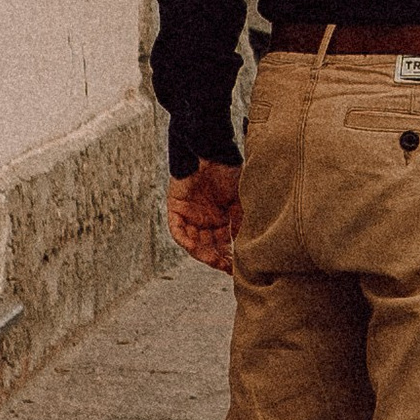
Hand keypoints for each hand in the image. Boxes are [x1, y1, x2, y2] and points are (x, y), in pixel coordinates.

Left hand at [168, 158, 243, 274]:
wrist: (210, 150)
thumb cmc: (228, 171)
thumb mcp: (239, 200)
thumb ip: (240, 221)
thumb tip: (244, 244)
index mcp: (221, 218)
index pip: (224, 243)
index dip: (230, 256)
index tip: (238, 268)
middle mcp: (205, 219)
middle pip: (209, 246)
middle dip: (218, 259)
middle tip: (228, 269)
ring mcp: (189, 215)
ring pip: (194, 242)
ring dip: (203, 254)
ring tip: (215, 262)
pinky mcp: (176, 208)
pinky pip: (178, 230)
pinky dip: (185, 240)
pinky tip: (195, 248)